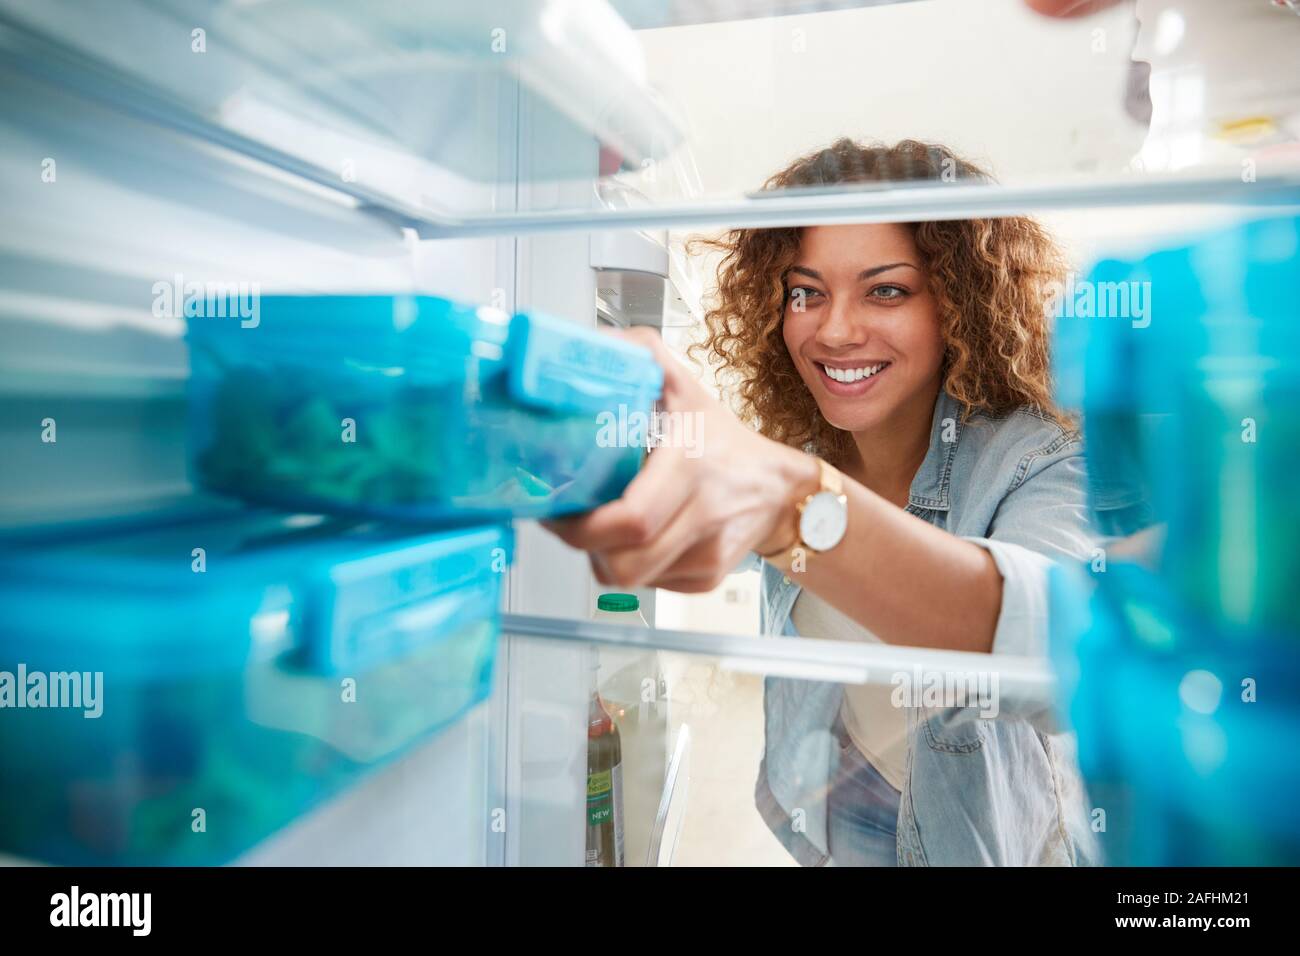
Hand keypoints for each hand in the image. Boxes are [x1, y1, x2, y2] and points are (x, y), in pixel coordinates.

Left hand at [543, 327, 819, 592]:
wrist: (781, 488)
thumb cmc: (724, 440)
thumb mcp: (685, 387)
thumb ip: (640, 355)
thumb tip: (591, 344)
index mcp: (691, 467)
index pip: (632, 520)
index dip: (583, 526)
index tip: (557, 510)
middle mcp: (703, 515)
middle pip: (624, 564)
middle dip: (584, 548)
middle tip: (570, 522)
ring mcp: (708, 553)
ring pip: (632, 580)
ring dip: (606, 558)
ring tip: (604, 529)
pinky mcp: (709, 576)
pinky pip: (653, 585)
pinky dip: (637, 566)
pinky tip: (641, 539)